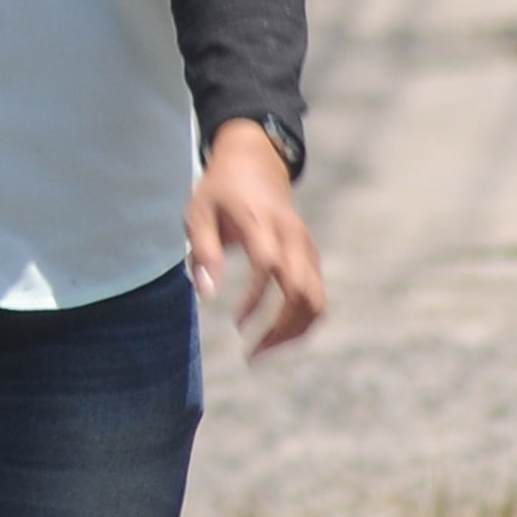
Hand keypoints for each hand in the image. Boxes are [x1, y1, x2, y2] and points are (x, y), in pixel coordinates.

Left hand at [186, 120, 325, 357]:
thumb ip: (203, 252)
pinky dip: (301, 321)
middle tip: (251, 353)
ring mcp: (307, 248)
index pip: (268, 266)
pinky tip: (274, 334)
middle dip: (281, 328)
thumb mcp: (199, 212)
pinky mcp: (312, 257)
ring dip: (294, 332)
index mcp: (262, 222)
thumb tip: (208, 296)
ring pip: (317, 300)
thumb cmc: (220, 191)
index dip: (256, 298)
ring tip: (261, 351)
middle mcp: (293, 237)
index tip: (235, 323)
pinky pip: (316, 296)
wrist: (255, 163)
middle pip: (304, 292)